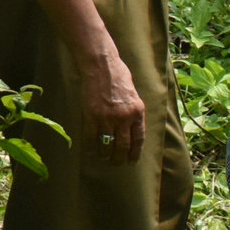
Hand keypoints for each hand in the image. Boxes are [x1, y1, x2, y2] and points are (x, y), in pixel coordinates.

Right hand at [76, 41, 145, 166]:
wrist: (101, 65)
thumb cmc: (119, 77)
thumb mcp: (134, 95)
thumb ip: (134, 113)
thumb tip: (132, 130)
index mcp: (137, 113)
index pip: (138, 139)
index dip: (134, 152)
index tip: (132, 161)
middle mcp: (124, 117)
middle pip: (123, 145)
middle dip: (120, 158)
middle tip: (117, 164)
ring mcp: (106, 117)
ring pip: (107, 144)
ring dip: (106, 155)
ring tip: (105, 158)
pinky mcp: (91, 115)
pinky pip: (91, 137)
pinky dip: (90, 146)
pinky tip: (90, 152)